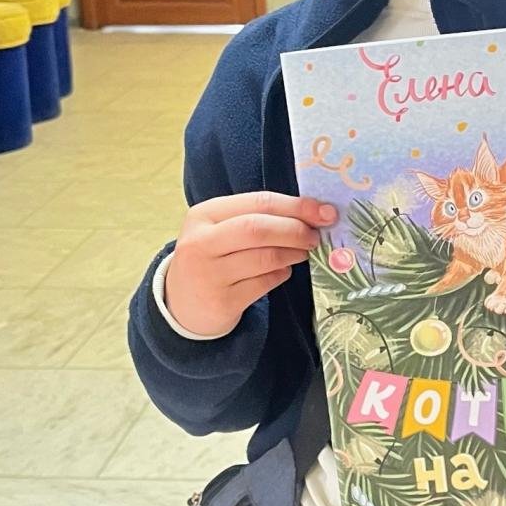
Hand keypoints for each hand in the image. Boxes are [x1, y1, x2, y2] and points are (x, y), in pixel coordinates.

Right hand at [164, 191, 336, 335]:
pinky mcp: (221, 302)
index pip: (258, 202)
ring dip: (293, 253)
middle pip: (259, 228)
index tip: (324, 211)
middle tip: (316, 236)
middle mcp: (201, 242)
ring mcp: (208, 274)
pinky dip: (281, 274)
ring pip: (265, 258)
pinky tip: (281, 271)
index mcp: (204, 214)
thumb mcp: (224, 229)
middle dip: (295, 230)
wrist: (181, 304)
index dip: (296, 206)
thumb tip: (317, 212)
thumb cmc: (214, 257)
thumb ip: (261, 217)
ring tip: (302, 253)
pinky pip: (264, 283)